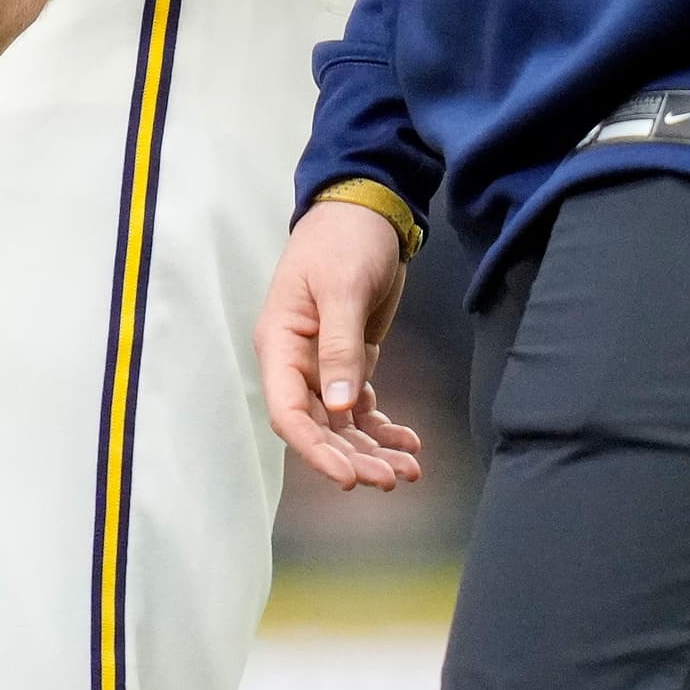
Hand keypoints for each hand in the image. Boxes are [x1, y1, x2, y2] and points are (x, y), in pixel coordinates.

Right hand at [257, 199, 426, 492]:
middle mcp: (297, 362)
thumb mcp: (342, 288)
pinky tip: (408, 443)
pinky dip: (382, 429)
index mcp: (280, 344)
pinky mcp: (350, 361)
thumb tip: (337, 406)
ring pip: (341, 424)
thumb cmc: (343, 241)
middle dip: (352, 457)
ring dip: (371, 450)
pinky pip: (360, 407)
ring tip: (408, 471)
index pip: (287, 412)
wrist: (366, 210)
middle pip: (317, 427)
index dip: (314, 449)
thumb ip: (339, 345)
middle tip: (391, 480)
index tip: (348, 476)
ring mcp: (323, 365)